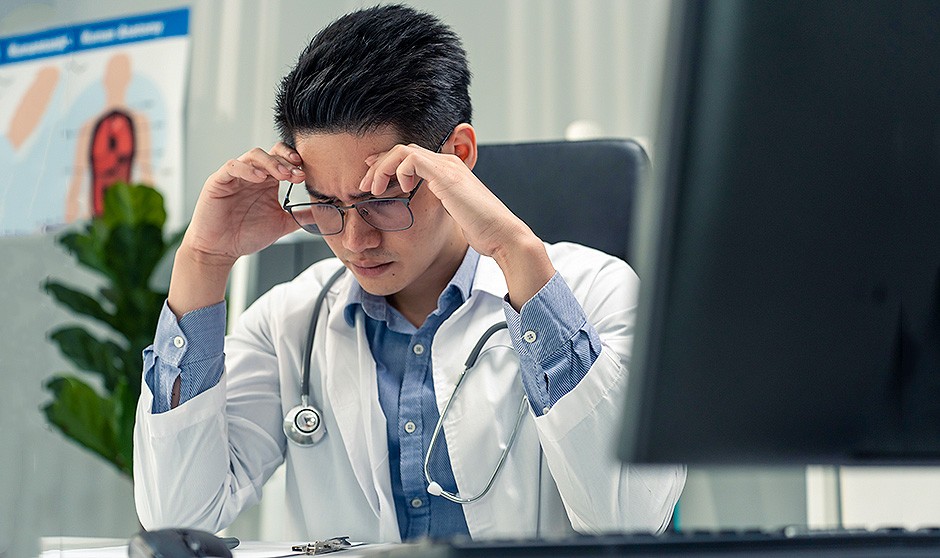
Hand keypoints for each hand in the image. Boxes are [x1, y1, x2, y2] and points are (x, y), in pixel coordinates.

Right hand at [183, 143, 304, 266]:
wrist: (220, 250)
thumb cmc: (245, 235)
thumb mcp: (281, 224)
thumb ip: (301, 216)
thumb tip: (325, 213)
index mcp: (268, 182)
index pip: (283, 159)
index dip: (295, 162)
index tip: (306, 174)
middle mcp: (253, 175)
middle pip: (271, 153)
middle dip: (286, 162)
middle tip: (297, 174)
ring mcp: (236, 176)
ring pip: (254, 156)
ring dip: (270, 163)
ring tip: (282, 175)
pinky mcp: (219, 181)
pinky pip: (232, 167)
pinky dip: (247, 169)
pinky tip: (260, 178)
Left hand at [357, 137, 528, 260]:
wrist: (501, 234)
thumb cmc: (482, 230)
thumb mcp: (454, 214)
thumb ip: (440, 207)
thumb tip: (426, 214)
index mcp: (448, 171)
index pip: (410, 157)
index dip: (386, 165)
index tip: (370, 181)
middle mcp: (447, 163)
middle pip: (402, 150)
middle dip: (377, 165)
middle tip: (362, 186)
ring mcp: (447, 166)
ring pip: (402, 151)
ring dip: (381, 168)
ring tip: (371, 189)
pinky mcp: (445, 174)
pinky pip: (410, 158)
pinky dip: (396, 171)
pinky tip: (399, 190)